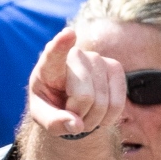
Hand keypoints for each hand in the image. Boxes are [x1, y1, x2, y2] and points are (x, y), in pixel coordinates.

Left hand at [27, 24, 123, 140]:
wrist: (70, 102)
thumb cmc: (52, 105)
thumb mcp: (42, 117)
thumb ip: (53, 122)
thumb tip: (75, 125)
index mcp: (48, 67)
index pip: (54, 55)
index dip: (62, 44)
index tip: (68, 34)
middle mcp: (74, 56)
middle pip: (84, 96)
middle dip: (79, 115)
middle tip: (71, 115)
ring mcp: (97, 59)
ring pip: (103, 102)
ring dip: (93, 119)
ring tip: (83, 114)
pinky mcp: (115, 68)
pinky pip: (118, 103)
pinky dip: (108, 118)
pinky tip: (99, 114)